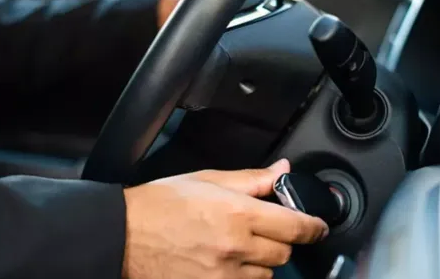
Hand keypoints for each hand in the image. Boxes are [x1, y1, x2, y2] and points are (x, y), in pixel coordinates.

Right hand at [122, 159, 327, 278]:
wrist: (122, 235)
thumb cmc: (160, 204)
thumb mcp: (208, 180)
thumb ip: (253, 179)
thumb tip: (283, 171)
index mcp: (238, 214)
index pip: (296, 226)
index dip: (313, 227)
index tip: (318, 227)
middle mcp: (236, 247)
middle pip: (284, 253)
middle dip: (280, 240)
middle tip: (263, 231)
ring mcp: (224, 275)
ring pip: (267, 275)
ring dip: (262, 263)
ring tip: (238, 248)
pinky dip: (243, 278)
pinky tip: (227, 265)